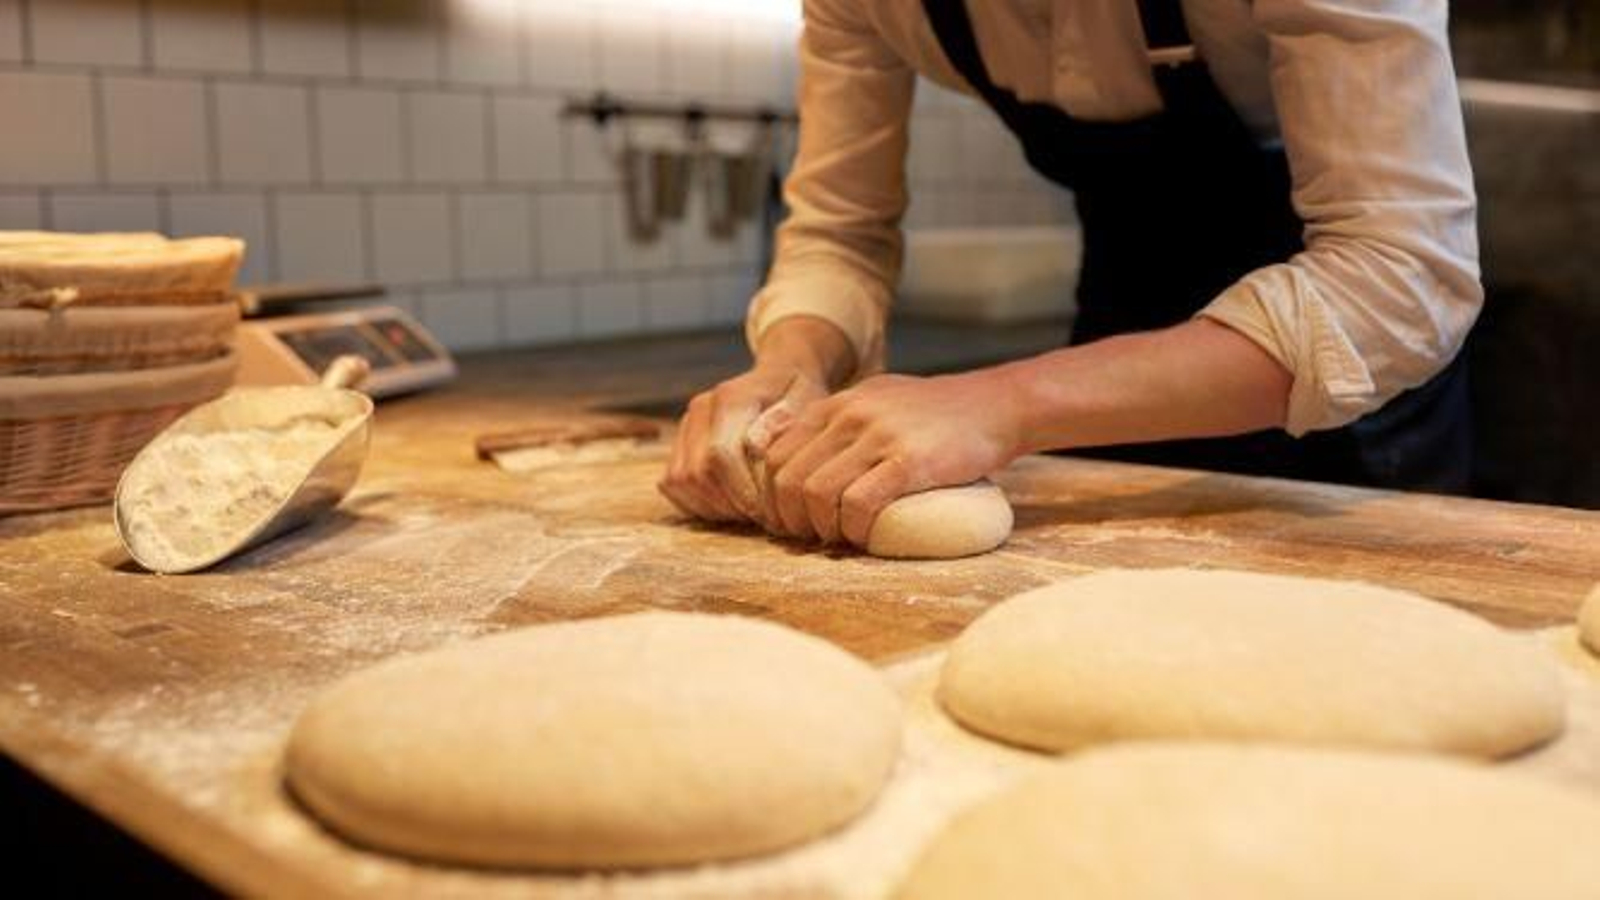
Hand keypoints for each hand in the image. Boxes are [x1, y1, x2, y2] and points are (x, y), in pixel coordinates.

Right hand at [658, 362, 827, 523]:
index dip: (741, 491)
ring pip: (680, 482)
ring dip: (713, 506)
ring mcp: (686, 426)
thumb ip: (784, 420)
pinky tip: (729, 504)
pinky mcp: (678, 443)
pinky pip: (672, 485)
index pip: (719, 455)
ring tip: (746, 511)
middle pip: (697, 473)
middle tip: (761, 516)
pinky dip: (697, 503)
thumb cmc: (798, 395)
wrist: (779, 378)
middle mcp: (700, 409)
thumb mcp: (806, 401)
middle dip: (729, 503)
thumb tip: (753, 445)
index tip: (769, 511)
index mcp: (731, 397)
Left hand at [757, 369, 1023, 546]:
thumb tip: (808, 457)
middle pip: (788, 478)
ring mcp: (878, 436)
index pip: (776, 453)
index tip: (788, 519)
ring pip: (816, 493)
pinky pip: (858, 503)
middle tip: (808, 537)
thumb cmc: (938, 412)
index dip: (773, 495)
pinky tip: (864, 536)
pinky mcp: (909, 461)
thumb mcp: (879, 399)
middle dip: (789, 517)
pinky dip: (853, 529)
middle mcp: (850, 415)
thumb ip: (843, 421)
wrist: (997, 405)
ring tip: (837, 539)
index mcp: (838, 404)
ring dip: (820, 527)